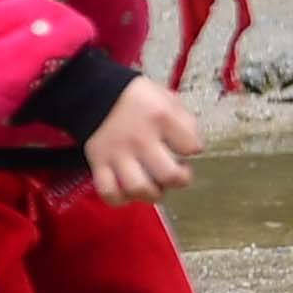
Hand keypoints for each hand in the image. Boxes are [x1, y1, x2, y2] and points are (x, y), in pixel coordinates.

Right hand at [83, 77, 199, 205]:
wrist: (97, 94)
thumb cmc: (138, 99)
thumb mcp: (169, 99)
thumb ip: (185, 122)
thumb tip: (194, 146)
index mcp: (161, 119)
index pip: (191, 146)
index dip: (193, 149)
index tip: (188, 148)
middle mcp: (140, 139)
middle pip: (167, 175)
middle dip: (180, 180)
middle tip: (178, 175)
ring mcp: (118, 154)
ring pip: (137, 188)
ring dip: (152, 194)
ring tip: (156, 186)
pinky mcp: (98, 163)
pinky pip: (108, 191)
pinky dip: (121, 199)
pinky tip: (130, 192)